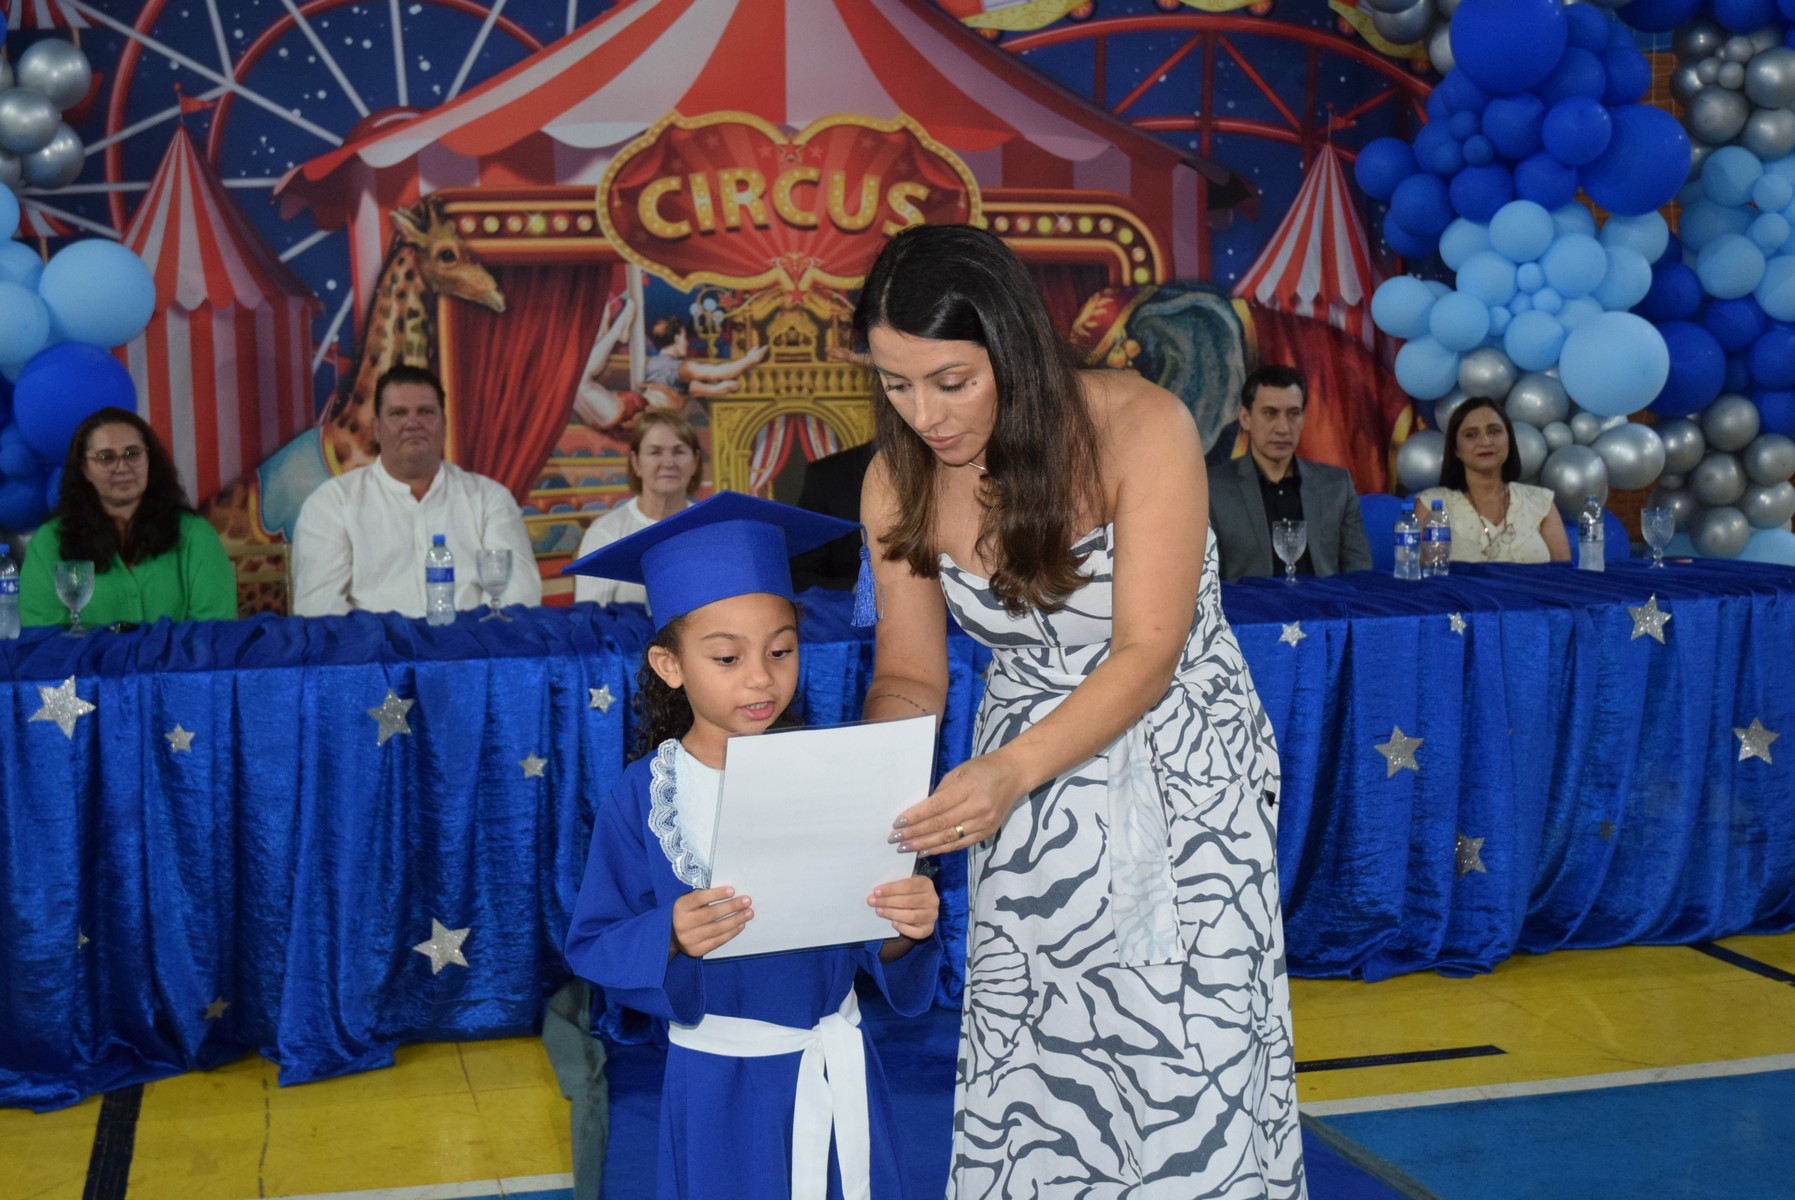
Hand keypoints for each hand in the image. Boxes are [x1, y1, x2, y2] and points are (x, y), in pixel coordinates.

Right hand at [671, 886, 750, 957]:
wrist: (670, 936)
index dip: (716, 894)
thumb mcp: (688, 901)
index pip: (699, 898)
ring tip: (748, 913)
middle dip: (731, 907)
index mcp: (680, 907)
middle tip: (747, 901)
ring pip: (716, 929)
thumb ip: (703, 898)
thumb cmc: (686, 913)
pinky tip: (740, 925)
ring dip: (735, 920)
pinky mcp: (696, 950)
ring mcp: (689, 939)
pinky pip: (717, 941)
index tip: (732, 890)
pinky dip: (731, 933)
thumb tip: (730, 894)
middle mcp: (682, 923)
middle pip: (711, 914)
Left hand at [868, 874, 937, 939]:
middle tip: (873, 902)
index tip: (876, 891)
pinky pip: (917, 932)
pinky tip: (893, 923)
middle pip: (908, 901)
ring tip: (879, 911)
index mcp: (926, 884)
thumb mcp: (906, 884)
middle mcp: (932, 899)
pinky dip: (904, 928)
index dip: (891, 889)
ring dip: (892, 914)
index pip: (908, 886)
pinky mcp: (929, 928)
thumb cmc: (910, 892)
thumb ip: (895, 886)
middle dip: (888, 901)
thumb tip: (877, 892)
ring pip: (911, 916)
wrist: (923, 905)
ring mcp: (932, 915)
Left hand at [892, 753, 1024, 856]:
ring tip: (905, 848)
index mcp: (968, 788)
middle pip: (940, 825)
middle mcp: (977, 808)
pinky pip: (960, 844)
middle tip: (895, 840)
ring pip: (949, 838)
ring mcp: (984, 823)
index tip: (897, 824)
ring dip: (924, 844)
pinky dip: (942, 849)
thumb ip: (940, 791)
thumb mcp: (959, 771)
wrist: (1015, 774)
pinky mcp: (988, 833)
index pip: (936, 807)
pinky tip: (926, 850)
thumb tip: (919, 811)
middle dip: (914, 834)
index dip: (915, 817)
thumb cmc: (983, 768)